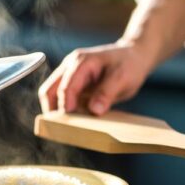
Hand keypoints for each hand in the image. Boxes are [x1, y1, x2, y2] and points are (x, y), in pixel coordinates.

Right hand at [38, 41, 154, 114]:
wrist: (134, 57)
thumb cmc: (129, 65)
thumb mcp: (122, 78)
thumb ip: (107, 93)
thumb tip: (94, 110)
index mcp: (81, 62)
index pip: (66, 86)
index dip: (66, 105)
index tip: (70, 121)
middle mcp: (70, 67)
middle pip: (49, 90)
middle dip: (53, 109)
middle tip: (64, 127)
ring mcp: (70, 77)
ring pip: (53, 96)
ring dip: (59, 111)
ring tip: (73, 124)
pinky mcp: (75, 86)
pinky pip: (64, 100)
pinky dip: (68, 111)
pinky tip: (80, 120)